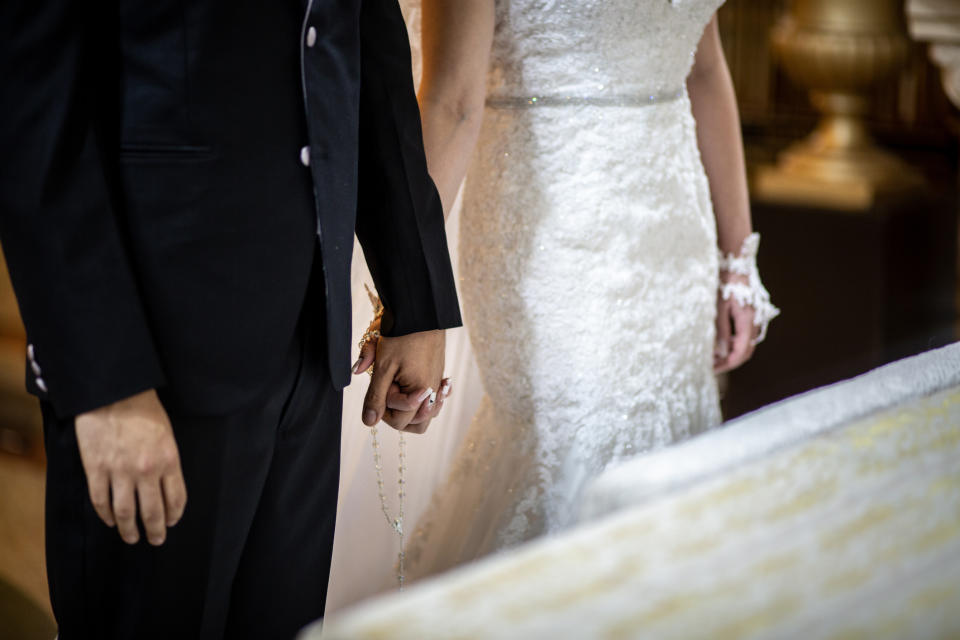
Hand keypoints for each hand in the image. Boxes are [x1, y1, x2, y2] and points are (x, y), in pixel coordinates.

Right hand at [74, 390, 186, 545]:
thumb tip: (166, 486)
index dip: (174, 515)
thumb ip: (168, 461)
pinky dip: (106, 515)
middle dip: (155, 531)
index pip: (176, 499)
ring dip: (130, 530)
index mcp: (169, 460)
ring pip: (126, 513)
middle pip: (152, 512)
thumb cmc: (144, 410)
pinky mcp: (96, 470)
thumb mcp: (167, 435)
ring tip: (131, 538)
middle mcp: (147, 471)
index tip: (171, 523)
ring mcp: (120, 472)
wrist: (113, 393)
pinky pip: (101, 501)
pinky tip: (110, 521)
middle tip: (155, 540)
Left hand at [359, 329, 445, 433]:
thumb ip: (376, 396)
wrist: (420, 310)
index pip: (400, 421)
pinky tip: (414, 386)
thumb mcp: (383, 366)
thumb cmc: (402, 335)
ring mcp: (437, 383)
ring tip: (398, 390)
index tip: (381, 387)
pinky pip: (433, 397)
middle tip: (389, 392)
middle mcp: (433, 392)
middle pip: (416, 423)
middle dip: (398, 413)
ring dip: (410, 407)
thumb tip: (370, 421)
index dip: (384, 409)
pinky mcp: (438, 374)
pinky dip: (421, 396)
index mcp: (421, 393)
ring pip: (425, 413)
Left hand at [714, 273, 758, 373]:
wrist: (735, 259)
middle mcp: (756, 321)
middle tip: (710, 365)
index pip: (741, 352)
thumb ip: (720, 331)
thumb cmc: (725, 281)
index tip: (711, 369)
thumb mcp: (718, 307)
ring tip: (711, 354)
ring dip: (731, 350)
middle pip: (746, 350)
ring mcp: (756, 316)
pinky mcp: (752, 311)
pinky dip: (733, 340)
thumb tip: (720, 354)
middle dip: (729, 360)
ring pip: (746, 341)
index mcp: (749, 321)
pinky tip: (719, 339)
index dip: (727, 364)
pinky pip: (745, 332)